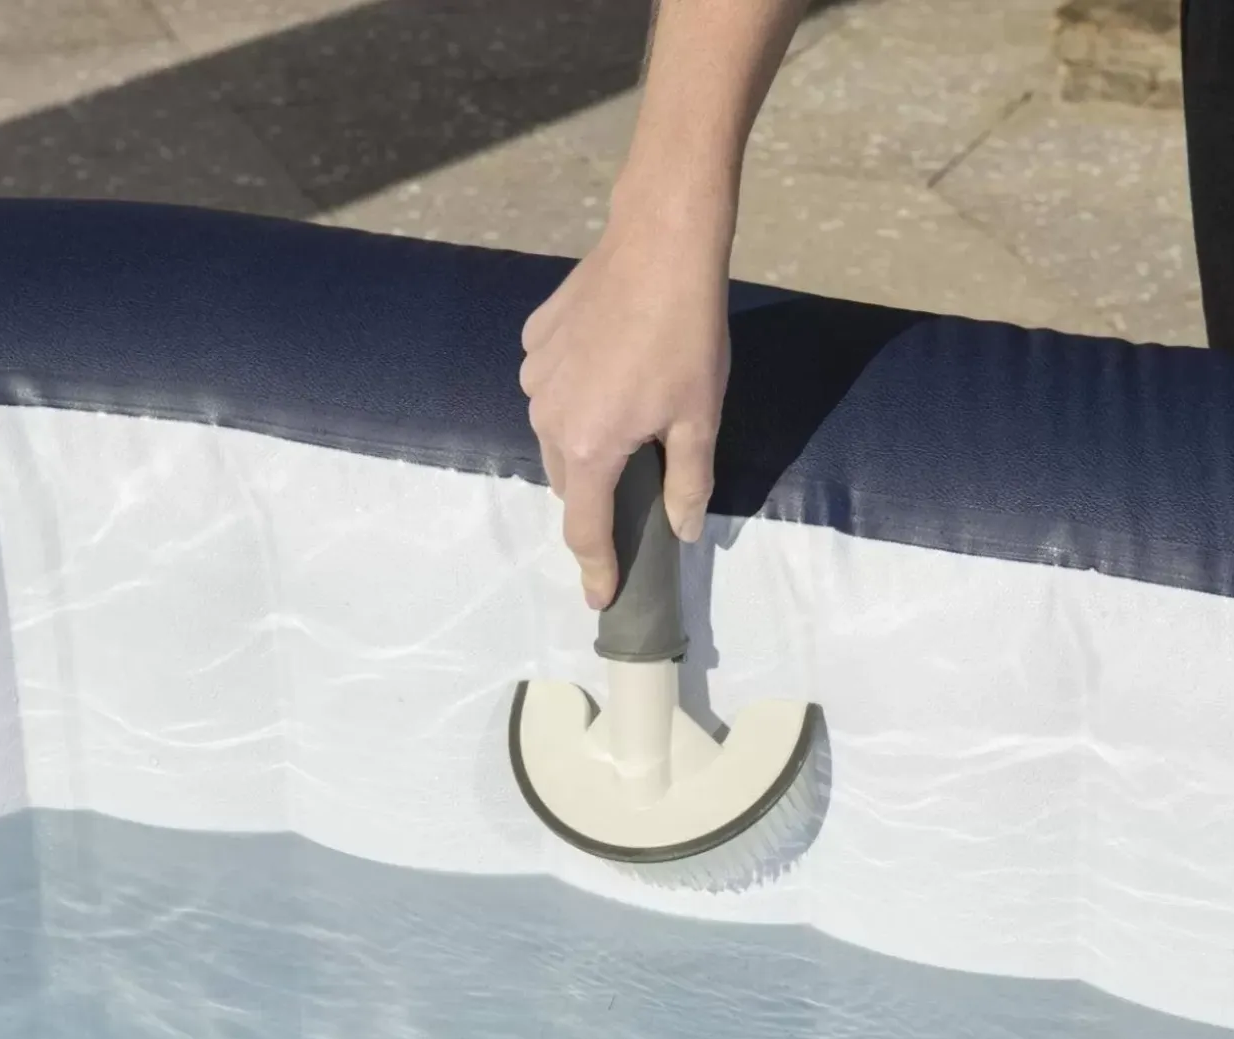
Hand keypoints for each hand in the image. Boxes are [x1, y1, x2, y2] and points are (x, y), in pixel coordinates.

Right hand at [520, 200, 731, 609]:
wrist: (659, 246)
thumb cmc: (687, 337)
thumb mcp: (700, 418)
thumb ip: (689, 483)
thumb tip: (682, 531)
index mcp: (589, 446)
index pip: (585, 528)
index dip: (596, 568)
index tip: (601, 597)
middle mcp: (546, 416)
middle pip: (568, 481)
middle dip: (596, 497)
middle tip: (634, 494)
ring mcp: (534, 375)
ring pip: (554, 432)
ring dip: (584, 442)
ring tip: (627, 419)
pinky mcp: (534, 339)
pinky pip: (550, 386)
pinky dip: (574, 393)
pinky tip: (609, 368)